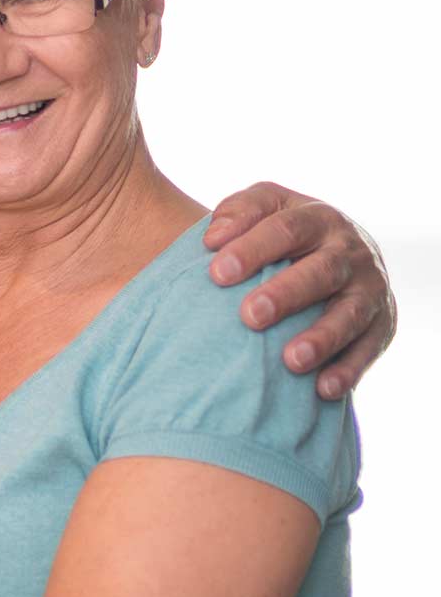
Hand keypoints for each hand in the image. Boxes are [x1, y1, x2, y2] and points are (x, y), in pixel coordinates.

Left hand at [204, 181, 394, 398]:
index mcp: (316, 217)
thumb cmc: (280, 232)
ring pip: (350, 314)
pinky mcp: (382, 324)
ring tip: (291, 360)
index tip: (217, 273)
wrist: (334, 249)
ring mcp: (369, 288)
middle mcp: (350, 251)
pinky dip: (348, 370)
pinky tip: (323, 389)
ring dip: (322, 339)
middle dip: (286, 294)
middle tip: (250, 315)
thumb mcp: (263, 207)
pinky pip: (368, 349)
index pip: (285, 229)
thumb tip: (214, 239)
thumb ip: (237, 212)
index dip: (252, 249)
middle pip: (321, 271)